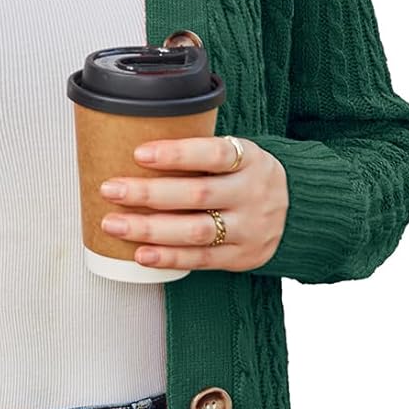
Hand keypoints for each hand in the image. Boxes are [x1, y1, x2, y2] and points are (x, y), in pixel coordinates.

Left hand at [99, 135, 288, 271]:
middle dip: (148, 193)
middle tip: (110, 189)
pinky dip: (168, 258)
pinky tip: (140, 254)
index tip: (139, 153)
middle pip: (197, 194)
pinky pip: (200, 259)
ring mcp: (249, 228)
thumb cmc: (245, 178)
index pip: (215, 154)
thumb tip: (134, 148)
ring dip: (149, 229)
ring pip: (195, 231)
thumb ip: (201, 155)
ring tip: (113, 224)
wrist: (298, 213)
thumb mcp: (238, 155)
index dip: (176, 154)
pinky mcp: (241, 257)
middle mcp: (253, 193)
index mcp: (250, 159)